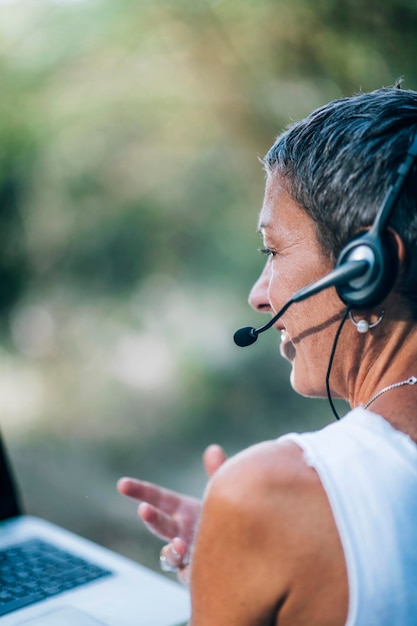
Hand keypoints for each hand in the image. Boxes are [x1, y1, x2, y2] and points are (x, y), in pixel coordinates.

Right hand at [117, 444, 226, 583]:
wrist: (241, 551)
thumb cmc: (225, 518)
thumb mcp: (220, 494)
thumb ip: (217, 473)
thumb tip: (214, 448)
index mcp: (182, 509)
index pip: (158, 498)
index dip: (140, 491)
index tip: (122, 484)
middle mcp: (179, 531)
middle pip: (159, 524)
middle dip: (150, 517)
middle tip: (143, 509)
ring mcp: (184, 554)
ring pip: (169, 553)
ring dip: (171, 549)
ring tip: (180, 544)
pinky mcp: (193, 573)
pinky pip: (186, 573)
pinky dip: (189, 568)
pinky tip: (196, 562)